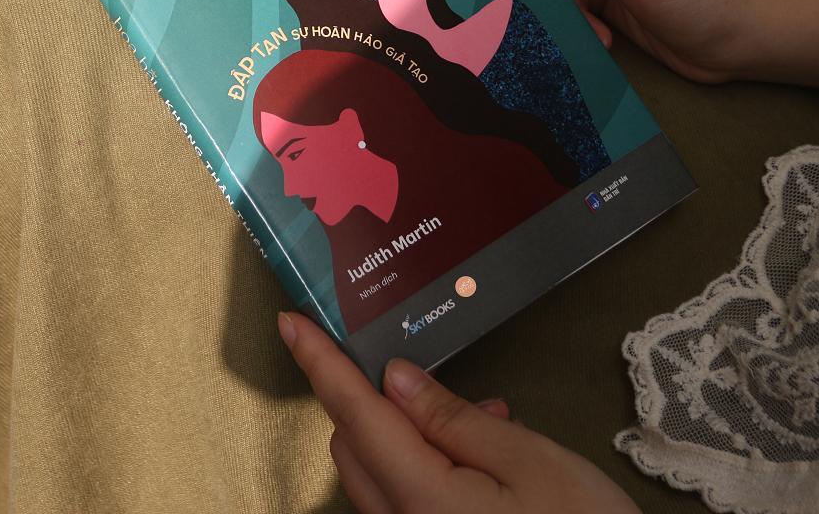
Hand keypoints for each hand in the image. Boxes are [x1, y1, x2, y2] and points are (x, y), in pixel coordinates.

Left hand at [278, 311, 638, 513]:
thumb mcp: (529, 460)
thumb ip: (452, 418)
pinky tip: (483, 451)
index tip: (289, 321)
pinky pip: (402, 497)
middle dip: (371, 396)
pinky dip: (422, 461)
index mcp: (421, 496)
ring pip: (374, 470)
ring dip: (403, 430)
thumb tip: (393, 378)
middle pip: (355, 443)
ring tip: (483, 415)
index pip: (354, 414)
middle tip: (428, 369)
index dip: (319, 363)